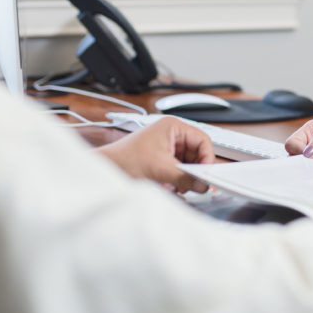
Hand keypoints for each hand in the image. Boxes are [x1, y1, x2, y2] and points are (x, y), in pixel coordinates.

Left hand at [98, 116, 215, 192]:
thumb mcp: (161, 169)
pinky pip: (178, 167)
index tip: (206, 175)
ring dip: (185, 176)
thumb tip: (203, 184)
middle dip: (194, 170)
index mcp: (173, 126)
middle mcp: (171, 133)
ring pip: (188, 161)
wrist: (105, 168)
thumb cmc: (124, 159)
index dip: (206, 158)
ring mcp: (166, 145)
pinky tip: (170, 185)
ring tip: (178, 186)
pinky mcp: (161, 157)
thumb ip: (186, 178)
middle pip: (196, 152)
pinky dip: (177, 178)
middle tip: (194, 184)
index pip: (202, 140)